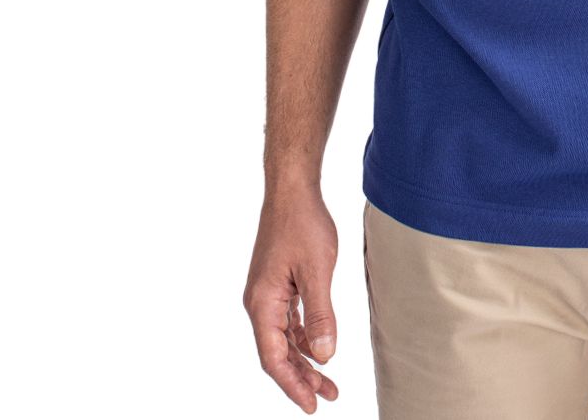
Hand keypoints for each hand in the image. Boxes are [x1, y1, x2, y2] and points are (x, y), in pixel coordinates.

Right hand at [243, 185, 340, 411]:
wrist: (292, 190)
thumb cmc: (303, 225)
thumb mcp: (318, 272)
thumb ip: (320, 316)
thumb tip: (325, 357)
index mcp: (262, 304)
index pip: (273, 358)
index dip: (293, 385)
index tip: (312, 405)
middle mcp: (259, 303)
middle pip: (277, 352)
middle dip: (301, 378)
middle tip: (328, 397)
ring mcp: (267, 293)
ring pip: (283, 338)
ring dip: (304, 359)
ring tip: (327, 381)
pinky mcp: (278, 283)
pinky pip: (288, 320)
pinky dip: (303, 337)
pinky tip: (318, 347)